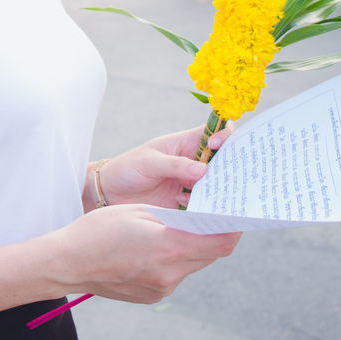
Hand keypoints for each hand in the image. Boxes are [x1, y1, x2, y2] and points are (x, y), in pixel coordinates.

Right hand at [54, 205, 239, 303]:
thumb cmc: (99, 230)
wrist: (68, 263)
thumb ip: (176, 217)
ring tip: (182, 227)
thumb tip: (204, 219)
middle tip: (214, 213)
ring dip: (195, 246)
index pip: (220, 242)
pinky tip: (160, 244)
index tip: (236, 212)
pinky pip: (177, 274)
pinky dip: (177, 258)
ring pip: (194, 264)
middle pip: (211, 254)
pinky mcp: (153, 295)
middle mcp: (169, 274)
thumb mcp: (140, 212)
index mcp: (168, 248)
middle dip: (215, 234)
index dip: (234, 226)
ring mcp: (161, 289)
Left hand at [97, 123, 233, 208]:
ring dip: (216, 190)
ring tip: (201, 196)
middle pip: (224, 161)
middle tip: (225, 178)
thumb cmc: (127, 169)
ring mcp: (192, 184)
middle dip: (229, 168)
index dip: (224, 135)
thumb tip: (203, 170)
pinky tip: (184, 206)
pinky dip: (202, 207)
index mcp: (187, 143)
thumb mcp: (149, 162)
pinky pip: (204, 205)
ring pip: (217, 185)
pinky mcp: (187, 204)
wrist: (110, 195)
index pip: (216, 132)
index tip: (216, 145)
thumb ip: (175, 165)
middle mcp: (194, 163)